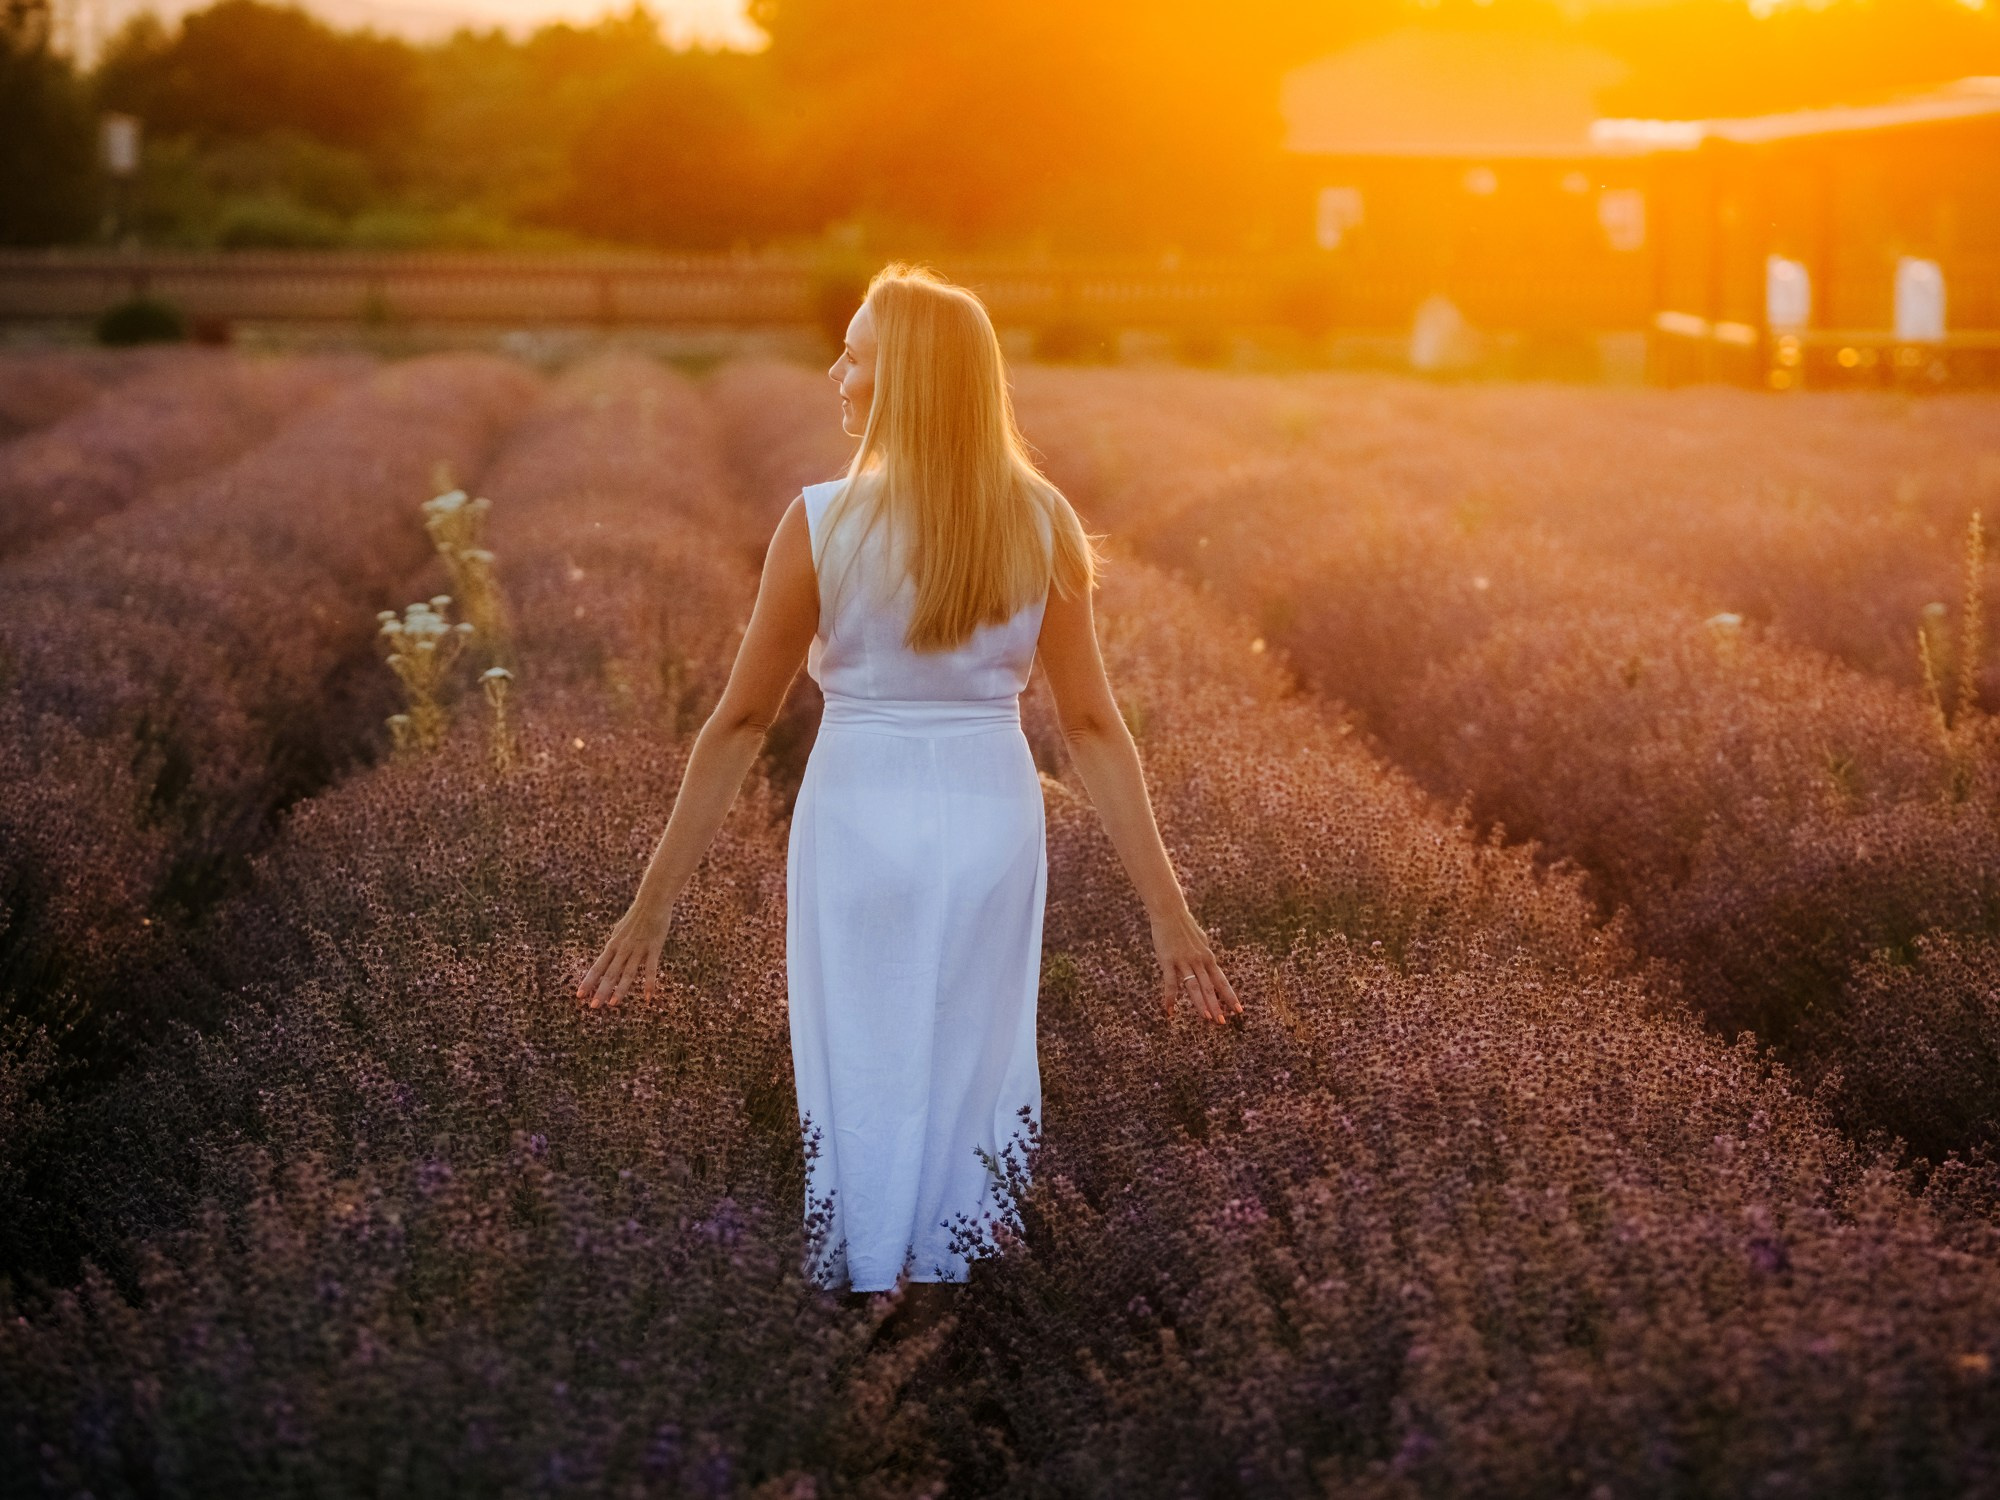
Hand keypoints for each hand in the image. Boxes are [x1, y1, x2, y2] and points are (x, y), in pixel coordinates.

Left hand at [577, 891, 674, 1008]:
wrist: (652, 902)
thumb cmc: (636, 916)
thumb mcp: (619, 930)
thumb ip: (615, 944)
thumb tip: (607, 954)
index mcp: (613, 945)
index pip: (597, 967)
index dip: (588, 982)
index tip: (579, 996)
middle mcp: (623, 949)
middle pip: (610, 973)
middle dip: (600, 990)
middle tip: (593, 1006)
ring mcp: (638, 949)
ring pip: (627, 973)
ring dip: (620, 989)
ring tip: (613, 1004)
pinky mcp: (653, 948)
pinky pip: (650, 969)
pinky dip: (649, 983)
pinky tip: (647, 997)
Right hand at [1151, 905, 1240, 1023]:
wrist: (1169, 912)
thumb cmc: (1185, 927)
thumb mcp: (1201, 941)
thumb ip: (1205, 955)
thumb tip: (1211, 964)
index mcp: (1208, 957)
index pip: (1222, 981)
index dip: (1230, 997)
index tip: (1239, 1011)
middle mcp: (1199, 961)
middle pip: (1210, 987)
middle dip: (1217, 1006)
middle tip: (1222, 1022)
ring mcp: (1184, 961)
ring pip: (1194, 987)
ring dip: (1201, 1004)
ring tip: (1206, 1018)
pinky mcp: (1168, 960)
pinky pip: (1170, 983)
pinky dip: (1170, 998)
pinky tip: (1169, 1010)